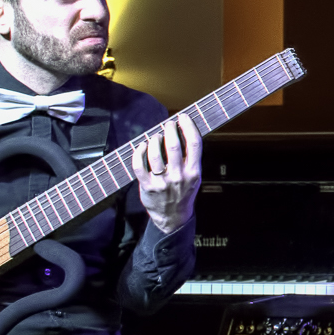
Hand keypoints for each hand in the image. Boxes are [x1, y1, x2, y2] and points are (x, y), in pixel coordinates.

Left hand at [136, 113, 202, 232]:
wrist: (173, 217)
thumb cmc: (183, 192)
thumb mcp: (194, 177)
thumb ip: (190, 158)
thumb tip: (182, 132)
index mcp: (194, 171)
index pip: (194, 143)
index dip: (188, 126)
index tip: (183, 117)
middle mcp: (179, 176)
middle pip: (173, 145)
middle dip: (169, 129)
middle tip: (167, 124)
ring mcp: (162, 181)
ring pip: (155, 153)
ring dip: (153, 140)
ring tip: (155, 137)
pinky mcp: (147, 186)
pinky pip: (139, 165)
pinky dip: (139, 152)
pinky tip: (142, 146)